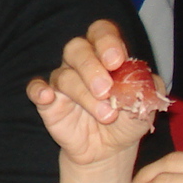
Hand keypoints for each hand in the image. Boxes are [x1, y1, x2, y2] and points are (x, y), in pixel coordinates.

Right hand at [25, 19, 158, 171]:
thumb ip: (147, 87)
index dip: (107, 41)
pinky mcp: (47, 102)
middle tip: (106, 91)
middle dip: (91, 67)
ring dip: (84, 95)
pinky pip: (35, 89)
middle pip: (76, 48)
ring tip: (106, 115)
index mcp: (105, 55)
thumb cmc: (127, 119)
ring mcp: (62, 81)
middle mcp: (81, 63)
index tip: (117, 61)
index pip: (101, 32)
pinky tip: (48, 96)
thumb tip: (141, 80)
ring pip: (64, 76)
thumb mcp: (146, 104)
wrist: (110, 149)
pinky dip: (39, 90)